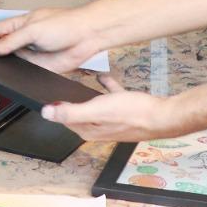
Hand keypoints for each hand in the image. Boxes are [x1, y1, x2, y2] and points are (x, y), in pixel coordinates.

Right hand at [0, 5, 103, 72]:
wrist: (88, 35)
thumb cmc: (64, 24)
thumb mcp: (33, 29)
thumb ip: (11, 40)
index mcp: (17, 24)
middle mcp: (20, 39)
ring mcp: (28, 54)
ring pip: (6, 61)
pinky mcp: (37, 67)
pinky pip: (20, 72)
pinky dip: (9, 75)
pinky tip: (1, 80)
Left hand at [41, 76, 179, 141]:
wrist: (163, 115)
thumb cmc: (133, 113)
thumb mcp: (96, 110)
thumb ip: (71, 111)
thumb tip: (46, 113)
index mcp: (88, 130)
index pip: (63, 119)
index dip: (53, 107)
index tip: (43, 94)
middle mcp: (98, 127)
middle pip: (77, 112)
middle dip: (67, 100)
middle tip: (55, 86)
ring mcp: (112, 120)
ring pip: (93, 105)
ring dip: (85, 94)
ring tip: (76, 81)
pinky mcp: (125, 111)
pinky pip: (110, 98)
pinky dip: (105, 88)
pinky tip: (103, 77)